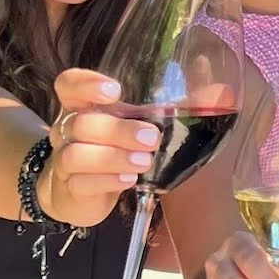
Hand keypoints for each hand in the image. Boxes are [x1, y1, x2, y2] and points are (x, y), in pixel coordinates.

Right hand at [41, 69, 159, 224]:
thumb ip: (168, 105)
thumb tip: (214, 86)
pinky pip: (81, 183)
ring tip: (144, 161)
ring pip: (76, 155)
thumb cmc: (113, 148)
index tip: (115, 91)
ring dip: (113, 157)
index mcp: (79, 106)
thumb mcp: (134, 124)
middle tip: (151, 138)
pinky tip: (129, 179)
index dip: (86, 84)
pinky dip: (107, 181)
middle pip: (81, 123)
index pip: (69, 84)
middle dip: (118, 130)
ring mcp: (63, 160)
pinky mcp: (70, 189)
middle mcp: (65, 130)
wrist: (81, 193)